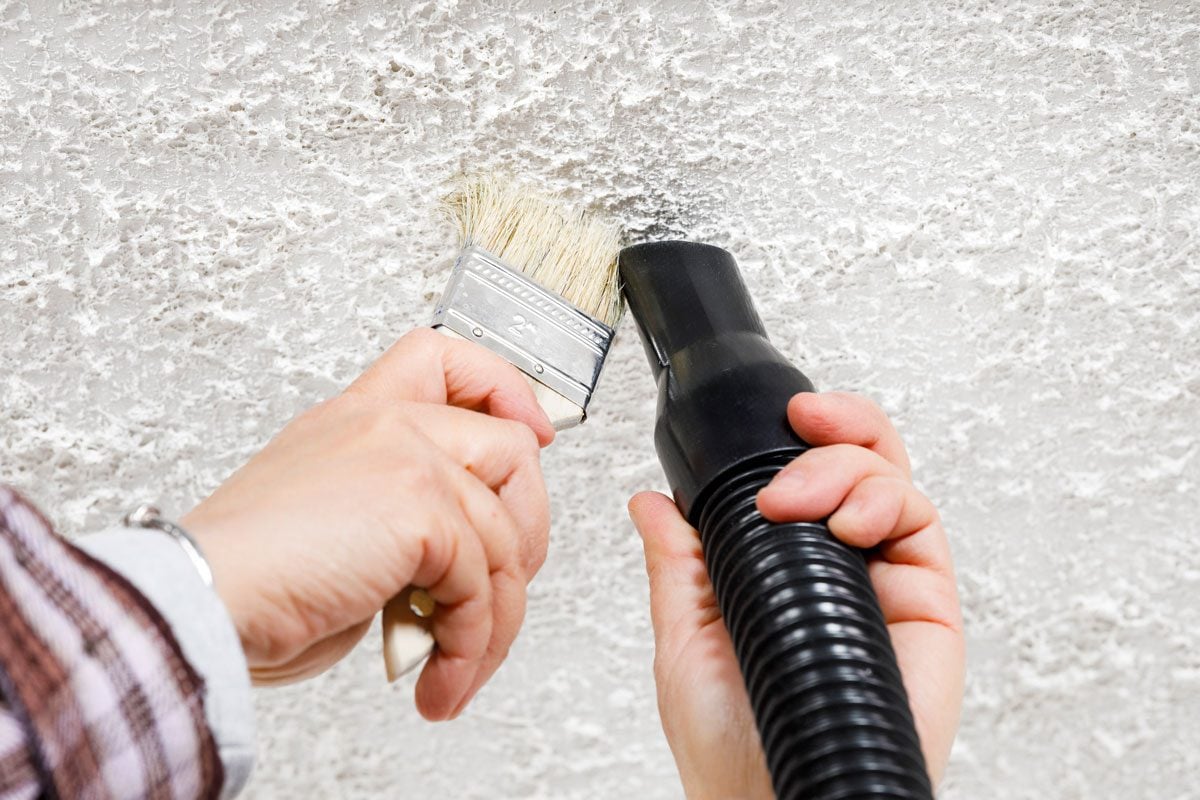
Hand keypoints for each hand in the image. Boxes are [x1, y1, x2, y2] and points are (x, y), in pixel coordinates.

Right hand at [182, 329, 555, 720]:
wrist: (199, 599)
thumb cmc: (248, 576)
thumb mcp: (331, 517)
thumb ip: (398, 515)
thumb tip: (457, 562)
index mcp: (362, 417)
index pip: (445, 359)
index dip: (504, 389)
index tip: (530, 433)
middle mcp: (388, 427)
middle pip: (511, 451)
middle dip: (524, 536)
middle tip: (498, 592)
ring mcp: (406, 460)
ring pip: (506, 533)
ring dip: (495, 619)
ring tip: (459, 664)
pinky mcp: (418, 507)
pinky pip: (482, 583)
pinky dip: (470, 645)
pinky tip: (438, 678)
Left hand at [629, 392, 963, 797]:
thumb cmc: (728, 748)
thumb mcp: (683, 640)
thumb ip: (678, 566)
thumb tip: (652, 503)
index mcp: (781, 569)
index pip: (802, 480)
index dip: (797, 436)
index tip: (778, 416)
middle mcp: (836, 569)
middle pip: (860, 463)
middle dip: (837, 425)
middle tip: (801, 422)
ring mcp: (882, 584)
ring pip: (892, 483)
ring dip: (850, 465)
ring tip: (801, 501)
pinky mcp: (926, 609)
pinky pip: (923, 530)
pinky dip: (888, 504)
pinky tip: (847, 526)